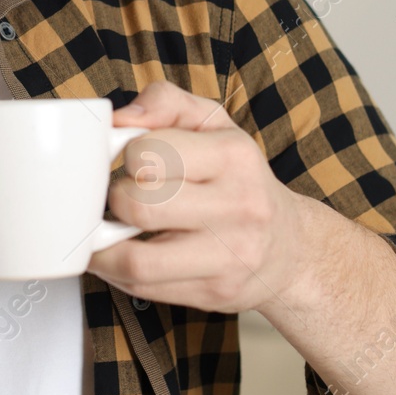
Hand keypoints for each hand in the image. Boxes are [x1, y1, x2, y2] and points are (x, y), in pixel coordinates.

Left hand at [86, 79, 308, 315]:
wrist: (290, 246)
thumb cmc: (239, 178)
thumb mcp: (213, 124)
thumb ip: (165, 102)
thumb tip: (120, 118)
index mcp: (233, 155)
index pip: (149, 153)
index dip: (127, 155)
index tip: (132, 161)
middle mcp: (238, 205)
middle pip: (139, 206)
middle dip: (115, 200)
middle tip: (122, 197)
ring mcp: (230, 255)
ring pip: (137, 260)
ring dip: (105, 248)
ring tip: (107, 233)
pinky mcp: (217, 292)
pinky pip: (144, 289)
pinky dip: (118, 274)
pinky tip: (121, 257)